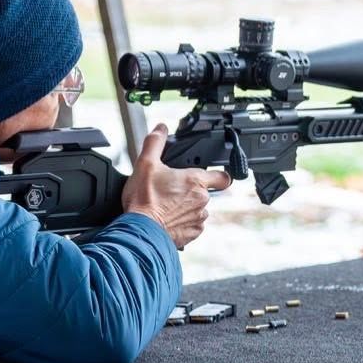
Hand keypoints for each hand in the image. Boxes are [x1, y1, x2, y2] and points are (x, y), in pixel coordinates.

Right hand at [122, 123, 232, 248]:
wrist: (140, 230)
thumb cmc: (144, 199)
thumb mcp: (145, 163)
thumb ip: (155, 142)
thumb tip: (160, 128)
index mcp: (195, 181)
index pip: (222, 177)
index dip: (218, 175)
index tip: (212, 176)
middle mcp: (202, 200)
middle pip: (203, 192)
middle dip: (190, 191)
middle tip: (170, 190)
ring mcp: (198, 218)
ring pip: (197, 210)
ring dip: (186, 208)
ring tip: (166, 206)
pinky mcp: (191, 234)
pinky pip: (191, 226)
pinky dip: (182, 223)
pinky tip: (167, 219)